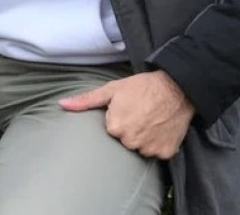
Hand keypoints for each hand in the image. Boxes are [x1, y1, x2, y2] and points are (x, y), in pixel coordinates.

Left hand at [59, 71, 194, 159]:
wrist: (177, 87)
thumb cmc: (142, 87)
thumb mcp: (111, 90)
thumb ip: (86, 101)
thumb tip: (62, 104)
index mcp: (115, 128)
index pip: (111, 130)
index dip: (118, 119)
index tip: (127, 109)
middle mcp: (131, 141)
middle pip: (125, 141)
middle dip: (130, 130)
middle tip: (140, 114)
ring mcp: (150, 148)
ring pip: (140, 148)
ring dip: (144, 138)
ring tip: (151, 120)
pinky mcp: (166, 152)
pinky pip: (157, 152)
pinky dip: (158, 143)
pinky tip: (160, 128)